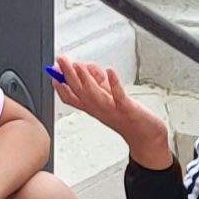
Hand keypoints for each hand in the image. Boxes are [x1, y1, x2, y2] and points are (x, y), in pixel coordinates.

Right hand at [48, 58, 168, 159]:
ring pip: (95, 95)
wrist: (146, 138)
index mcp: (93, 108)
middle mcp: (99, 110)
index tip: (52, 72)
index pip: (71, 98)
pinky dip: (114, 84)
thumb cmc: (127, 117)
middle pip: (80, 92)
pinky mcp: (128, 109)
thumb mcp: (108, 97)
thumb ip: (98, 82)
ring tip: (78, 66)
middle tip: (61, 60)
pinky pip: (119, 96)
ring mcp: (112, 110)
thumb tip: (86, 66)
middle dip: (68, 75)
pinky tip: (109, 71)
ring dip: (85, 80)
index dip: (60, 86)